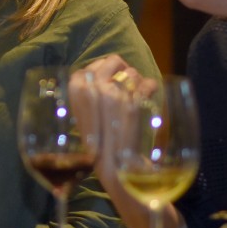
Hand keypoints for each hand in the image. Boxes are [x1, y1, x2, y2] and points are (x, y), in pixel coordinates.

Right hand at [69, 56, 150, 191]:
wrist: (112, 166)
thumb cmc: (97, 141)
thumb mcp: (82, 113)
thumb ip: (88, 93)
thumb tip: (105, 75)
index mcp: (76, 87)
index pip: (94, 64)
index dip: (105, 70)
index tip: (111, 81)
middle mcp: (93, 86)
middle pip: (114, 61)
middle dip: (123, 71)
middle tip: (127, 87)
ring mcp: (113, 94)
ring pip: (133, 73)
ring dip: (137, 83)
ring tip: (134, 100)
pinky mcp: (132, 103)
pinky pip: (148, 84)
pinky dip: (151, 89)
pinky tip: (148, 99)